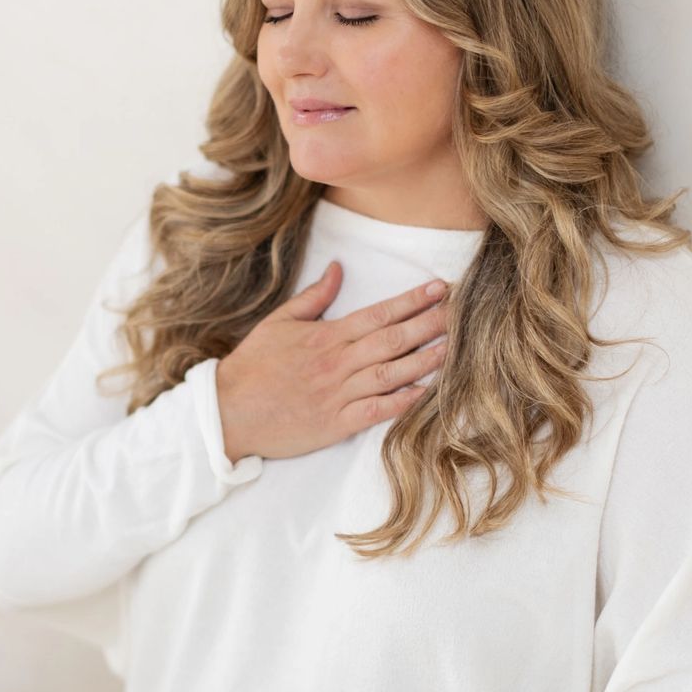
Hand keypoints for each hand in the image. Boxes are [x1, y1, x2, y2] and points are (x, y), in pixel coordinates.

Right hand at [216, 262, 450, 462]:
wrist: (228, 411)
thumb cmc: (253, 367)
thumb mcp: (279, 322)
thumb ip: (314, 297)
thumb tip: (338, 268)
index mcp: (327, 336)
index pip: (379, 314)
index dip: (413, 300)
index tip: (441, 288)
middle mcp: (338, 363)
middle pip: (393, 340)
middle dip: (430, 324)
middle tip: (463, 312)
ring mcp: (339, 394)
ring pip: (392, 374)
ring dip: (425, 360)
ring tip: (455, 348)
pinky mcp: (336, 423)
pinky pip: (376, 411)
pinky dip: (402, 402)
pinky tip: (425, 393)